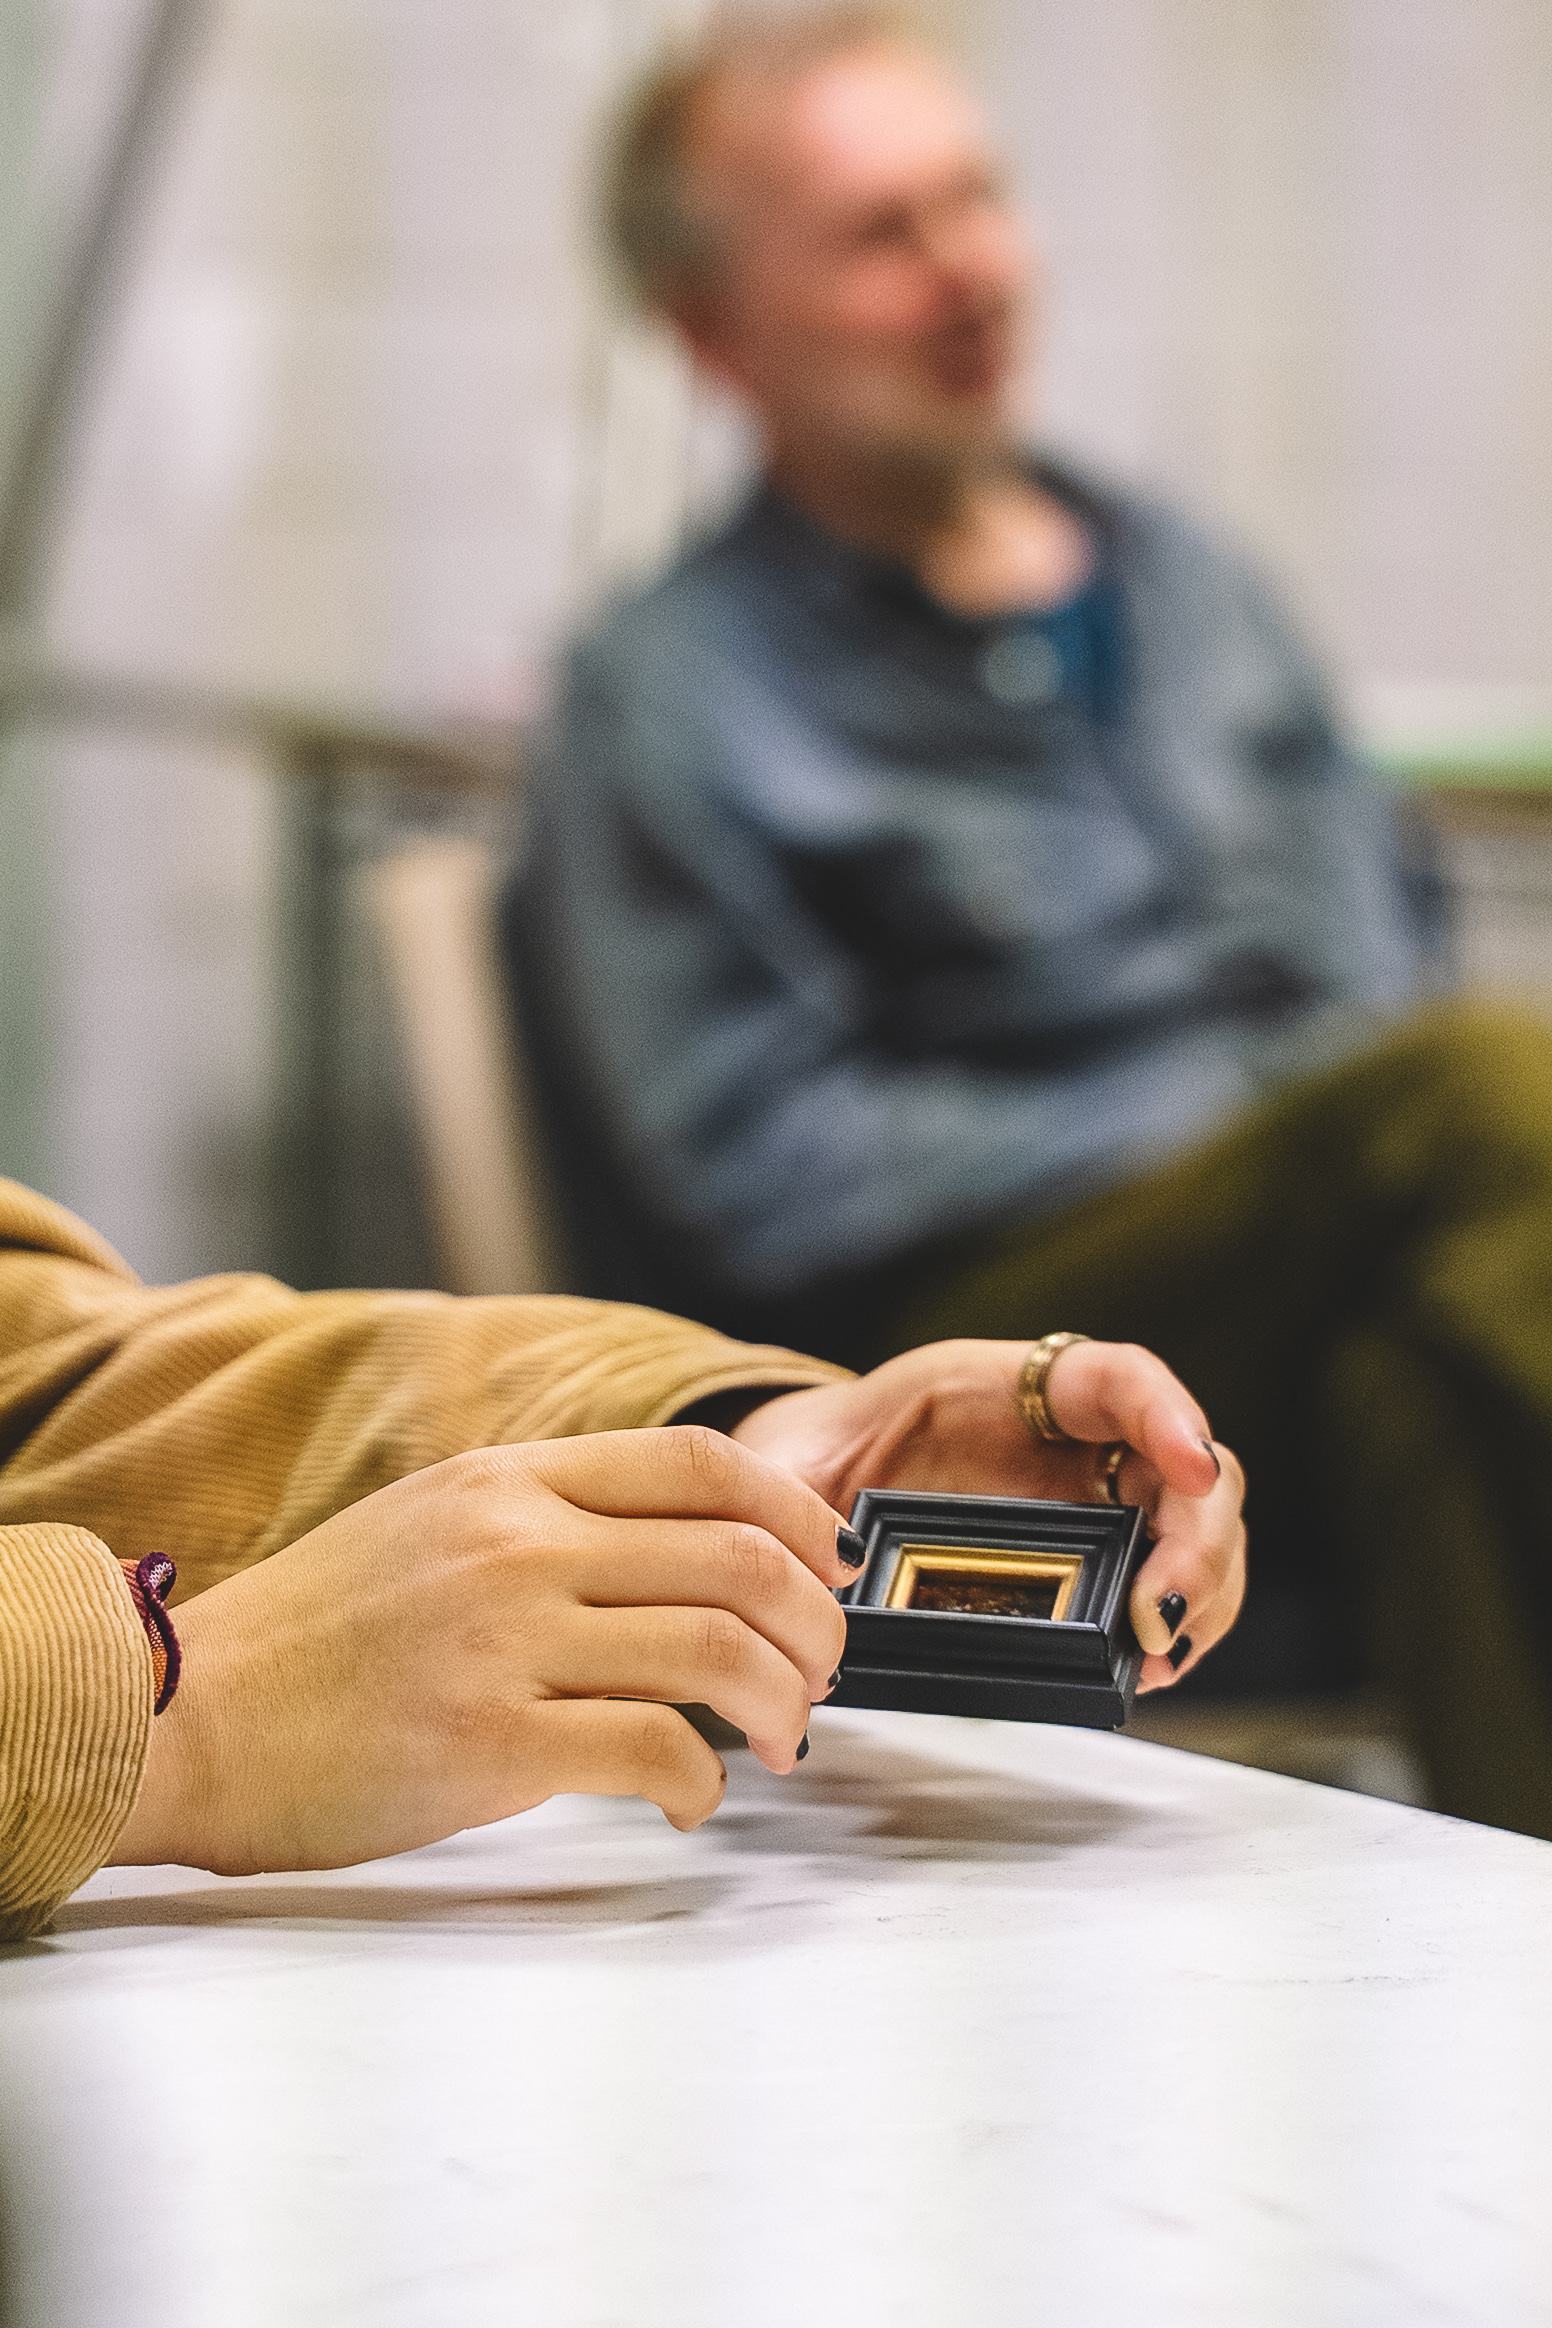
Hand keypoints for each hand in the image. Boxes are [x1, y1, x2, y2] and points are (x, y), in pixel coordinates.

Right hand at [112, 1429, 851, 1874]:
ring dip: (783, 1703)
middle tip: (823, 1673)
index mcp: (509, 1480)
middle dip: (815, 1622)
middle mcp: (518, 1543)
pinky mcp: (488, 1742)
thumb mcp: (432, 1526)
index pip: (702, 1464)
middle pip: (737, 1555)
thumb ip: (548, 1525)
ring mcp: (504, 1639)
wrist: (186, 1716)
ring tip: (782, 1742)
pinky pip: (655, 1750)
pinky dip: (704, 1783)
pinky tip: (692, 1802)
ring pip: (719, 1649)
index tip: (830, 1562)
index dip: (796, 1512)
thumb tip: (683, 1567)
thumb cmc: (312, 1638)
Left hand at [731, 1338, 1244, 1692]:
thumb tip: (801, 1565)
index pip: (1116, 1377)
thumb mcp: (799, 1457)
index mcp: (1009, 1386)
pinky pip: (1174, 1583)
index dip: (1166, 1416)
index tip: (1189, 1467)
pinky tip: (1150, 1665)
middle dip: (1198, 1541)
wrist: (829, 1479)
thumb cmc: (827, 1452)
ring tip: (1156, 1656)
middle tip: (1154, 1614)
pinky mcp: (1107, 1557)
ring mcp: (1104, 1498)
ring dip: (1202, 1594)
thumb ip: (792, 1493)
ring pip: (1202, 1531)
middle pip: (1193, 1468)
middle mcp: (1080, 1437)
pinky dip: (1182, 1624)